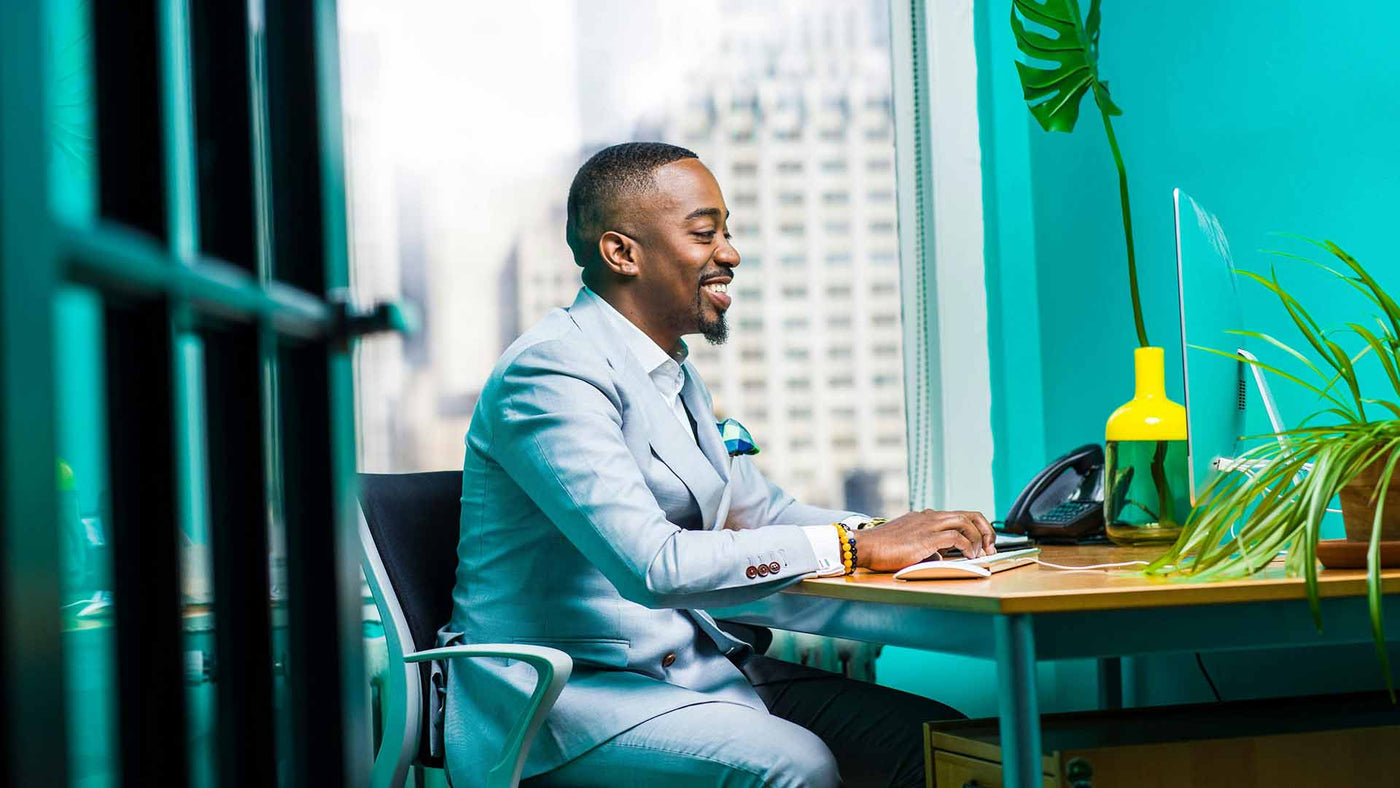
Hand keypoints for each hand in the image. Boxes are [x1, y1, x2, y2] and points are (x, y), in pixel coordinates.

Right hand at [853, 510, 994, 571]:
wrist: (865, 546)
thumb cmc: (882, 548)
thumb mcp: (909, 544)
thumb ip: (927, 546)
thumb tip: (940, 556)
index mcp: (926, 517)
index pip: (959, 515)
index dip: (976, 528)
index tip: (982, 543)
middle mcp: (930, 516)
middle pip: (969, 514)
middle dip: (985, 530)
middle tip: (990, 546)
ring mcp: (929, 525)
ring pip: (965, 522)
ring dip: (979, 538)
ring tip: (983, 553)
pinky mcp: (927, 537)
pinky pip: (956, 538)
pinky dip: (967, 546)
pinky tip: (969, 556)